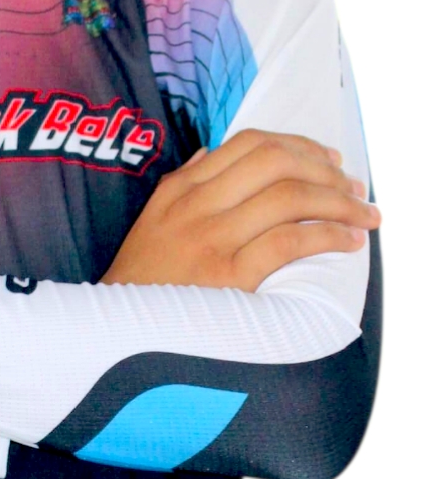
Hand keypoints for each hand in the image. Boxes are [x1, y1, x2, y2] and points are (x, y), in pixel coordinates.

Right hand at [100, 128, 380, 291]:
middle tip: (354, 187)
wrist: (116, 335)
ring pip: (288, 197)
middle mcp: (196, 206)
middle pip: (275, 162)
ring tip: (364, 215)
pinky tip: (346, 242)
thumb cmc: (141, 283)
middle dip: (326, 169)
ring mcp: (211, 240)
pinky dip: (326, 237)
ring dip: (338, 202)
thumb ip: (183, 183)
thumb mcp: (152, 221)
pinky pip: (287, 243)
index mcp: (181, 188)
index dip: (300, 145)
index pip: (250, 144)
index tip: (329, 161)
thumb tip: (212, 154)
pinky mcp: (228, 278)